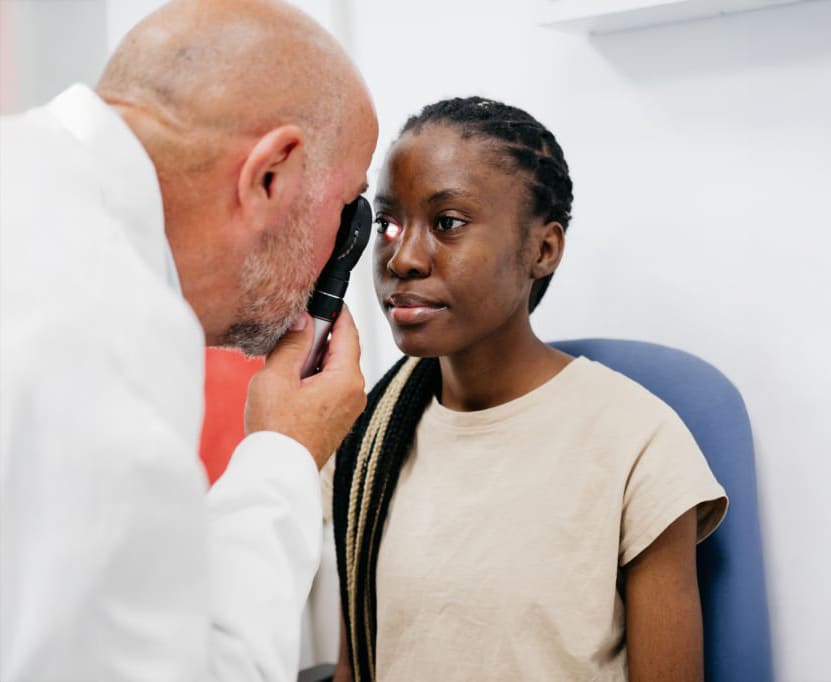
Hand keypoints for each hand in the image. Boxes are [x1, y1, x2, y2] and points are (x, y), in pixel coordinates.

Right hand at [244, 308, 366, 468]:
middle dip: (320, 335)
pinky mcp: (338, 419)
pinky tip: (291, 380)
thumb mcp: (276, 377)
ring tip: (287, 357)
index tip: (324, 296)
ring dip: (314, 357)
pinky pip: (331, 386)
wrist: (277, 472)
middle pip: (343, 349)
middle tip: (295, 326)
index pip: (349, 331)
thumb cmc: (277, 428)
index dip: (336, 310)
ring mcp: (349, 408)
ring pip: (335, 368)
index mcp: (346, 378)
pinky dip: (314, 376)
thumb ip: (292, 344)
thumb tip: (303, 320)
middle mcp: (355, 392)